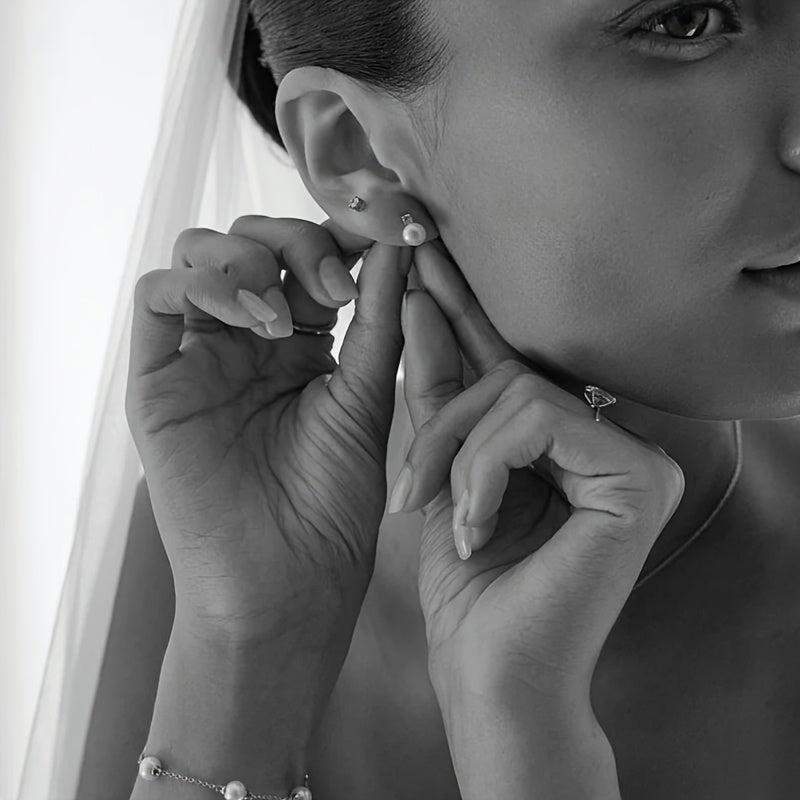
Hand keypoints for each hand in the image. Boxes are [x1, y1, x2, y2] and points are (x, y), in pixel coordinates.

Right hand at [125, 216, 411, 655]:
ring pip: (202, 254)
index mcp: (303, 343)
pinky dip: (201, 285)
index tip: (382, 222)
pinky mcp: (157, 378)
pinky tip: (251, 321)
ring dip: (248, 259)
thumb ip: (379, 319)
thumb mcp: (367, 399)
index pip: (311, 257)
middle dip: (297, 243)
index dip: (341, 232)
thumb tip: (399, 243)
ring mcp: (201, 355)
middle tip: (334, 286)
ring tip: (285, 315)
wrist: (287, 582)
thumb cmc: (333, 504)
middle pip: (256, 240)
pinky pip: (156, 297)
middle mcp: (249, 340)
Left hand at [394, 240, 684, 707]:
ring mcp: (635, 459)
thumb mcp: (441, 472)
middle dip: (442, 410)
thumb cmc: (467, 587)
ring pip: (519, 391)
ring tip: (434, 515)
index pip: (513, 363)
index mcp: (570, 444)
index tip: (418, 264)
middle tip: (406, 480)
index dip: (463, 315)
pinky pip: (537, 420)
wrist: (491, 677)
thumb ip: (439, 393)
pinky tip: (473, 527)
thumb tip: (419, 301)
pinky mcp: (639, 477)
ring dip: (456, 450)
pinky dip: (485, 468)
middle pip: (512, 373)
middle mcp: (612, 443)